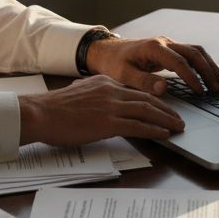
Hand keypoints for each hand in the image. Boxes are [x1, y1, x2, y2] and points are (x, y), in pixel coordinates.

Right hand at [19, 75, 185, 145]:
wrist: (40, 113)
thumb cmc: (53, 109)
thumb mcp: (77, 92)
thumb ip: (93, 94)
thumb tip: (99, 103)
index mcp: (104, 82)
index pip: (135, 90)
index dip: (153, 99)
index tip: (163, 107)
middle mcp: (111, 90)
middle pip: (147, 98)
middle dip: (166, 109)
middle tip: (179, 118)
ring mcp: (110, 106)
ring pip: (147, 111)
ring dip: (166, 120)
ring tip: (178, 127)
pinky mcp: (108, 123)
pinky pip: (138, 126)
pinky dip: (154, 130)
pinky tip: (164, 135)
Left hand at [84, 35, 218, 95]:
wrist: (105, 51)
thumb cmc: (112, 63)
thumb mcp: (123, 75)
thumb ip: (143, 82)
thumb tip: (164, 88)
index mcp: (153, 48)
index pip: (179, 62)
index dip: (192, 77)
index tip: (200, 91)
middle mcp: (163, 42)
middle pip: (193, 53)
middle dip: (207, 70)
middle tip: (216, 88)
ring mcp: (168, 44)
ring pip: (195, 51)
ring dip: (209, 66)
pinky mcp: (169, 49)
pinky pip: (191, 54)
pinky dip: (203, 63)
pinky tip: (210, 75)